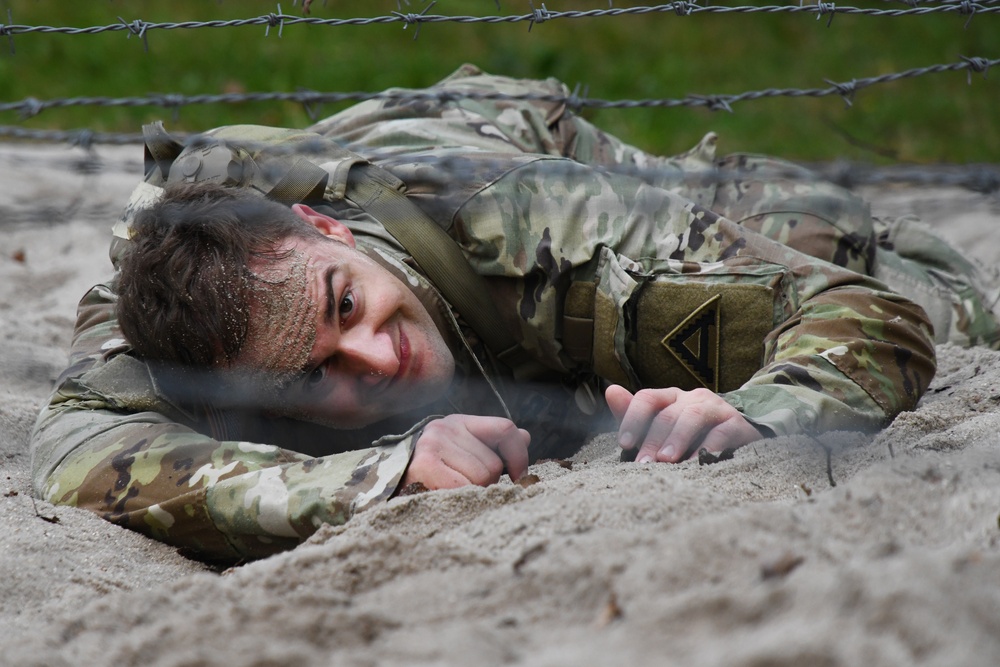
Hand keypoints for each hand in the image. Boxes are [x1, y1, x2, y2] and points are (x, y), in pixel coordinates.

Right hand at [402, 414, 530, 488]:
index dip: (519, 456)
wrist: (383, 485)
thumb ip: (493, 444)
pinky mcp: (424, 465)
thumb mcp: (462, 452)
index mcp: (458, 422)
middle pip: (493, 463)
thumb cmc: (430, 473)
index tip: (518, 477)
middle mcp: (444, 428)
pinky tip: (443, 496)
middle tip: (462, 486)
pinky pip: (463, 488)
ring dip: (471, 492)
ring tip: (450, 491)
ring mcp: (432, 445)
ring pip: (481, 478)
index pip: (505, 429)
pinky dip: (459, 498)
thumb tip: (525, 436)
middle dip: (486, 482)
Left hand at [605, 385, 760, 462]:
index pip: (647, 398)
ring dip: (677, 439)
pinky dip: (708, 447)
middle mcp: (692, 398)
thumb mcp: (659, 426)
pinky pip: (722, 432)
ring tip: (667, 461)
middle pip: (668, 413)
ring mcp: (716, 408)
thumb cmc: (690, 435)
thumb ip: (633, 413)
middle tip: (643, 464)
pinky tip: (697, 462)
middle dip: (652, 439)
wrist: (739, 437)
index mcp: (670, 397)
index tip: (624, 444)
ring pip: (693, 417)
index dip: (633, 419)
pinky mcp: (737, 423)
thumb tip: (610, 391)